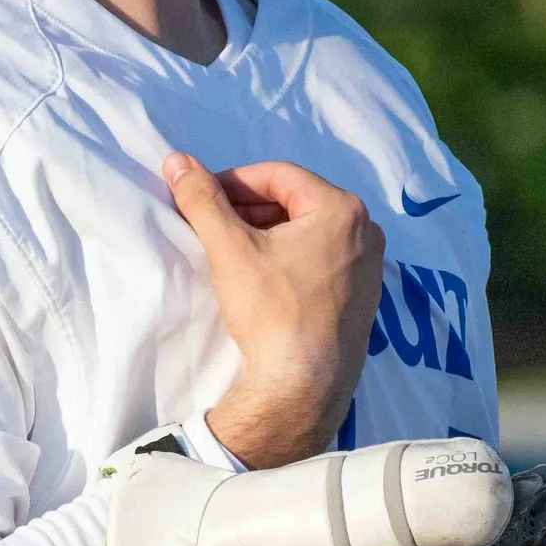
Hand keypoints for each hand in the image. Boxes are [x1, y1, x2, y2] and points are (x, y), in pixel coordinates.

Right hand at [165, 154, 381, 470]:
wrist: (303, 385)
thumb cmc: (271, 310)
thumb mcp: (229, 248)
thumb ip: (202, 199)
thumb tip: (176, 160)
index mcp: (342, 209)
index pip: (277, 174)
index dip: (232, 181)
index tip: (200, 198)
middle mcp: (367, 231)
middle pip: (295, 200)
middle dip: (248, 208)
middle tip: (210, 225)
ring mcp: (369, 266)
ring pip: (307, 231)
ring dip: (266, 232)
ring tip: (230, 252)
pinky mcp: (362, 297)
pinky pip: (321, 259)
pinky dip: (287, 257)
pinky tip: (260, 279)